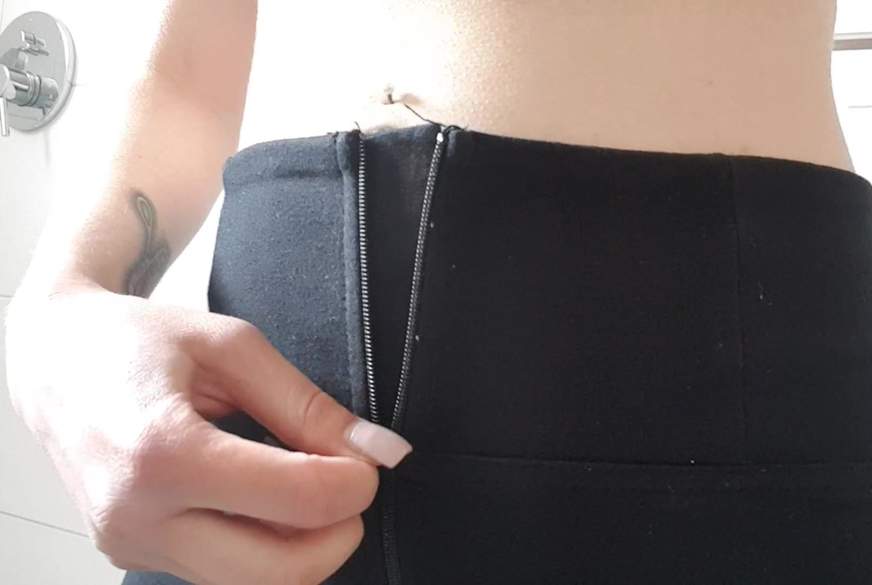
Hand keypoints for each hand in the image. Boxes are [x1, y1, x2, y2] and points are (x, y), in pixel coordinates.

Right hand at [4, 282, 412, 584]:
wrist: (54, 359)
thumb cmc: (138, 339)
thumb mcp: (233, 348)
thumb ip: (308, 405)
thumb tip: (380, 451)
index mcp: (163, 452)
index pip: (297, 501)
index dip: (355, 484)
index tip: (367, 459)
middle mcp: (139, 515)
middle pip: (279, 573)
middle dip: (338, 535)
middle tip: (348, 485)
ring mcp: (131, 544)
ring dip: (302, 548)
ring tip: (305, 487)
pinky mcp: (132, 553)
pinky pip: (220, 574)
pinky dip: (262, 548)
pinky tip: (264, 499)